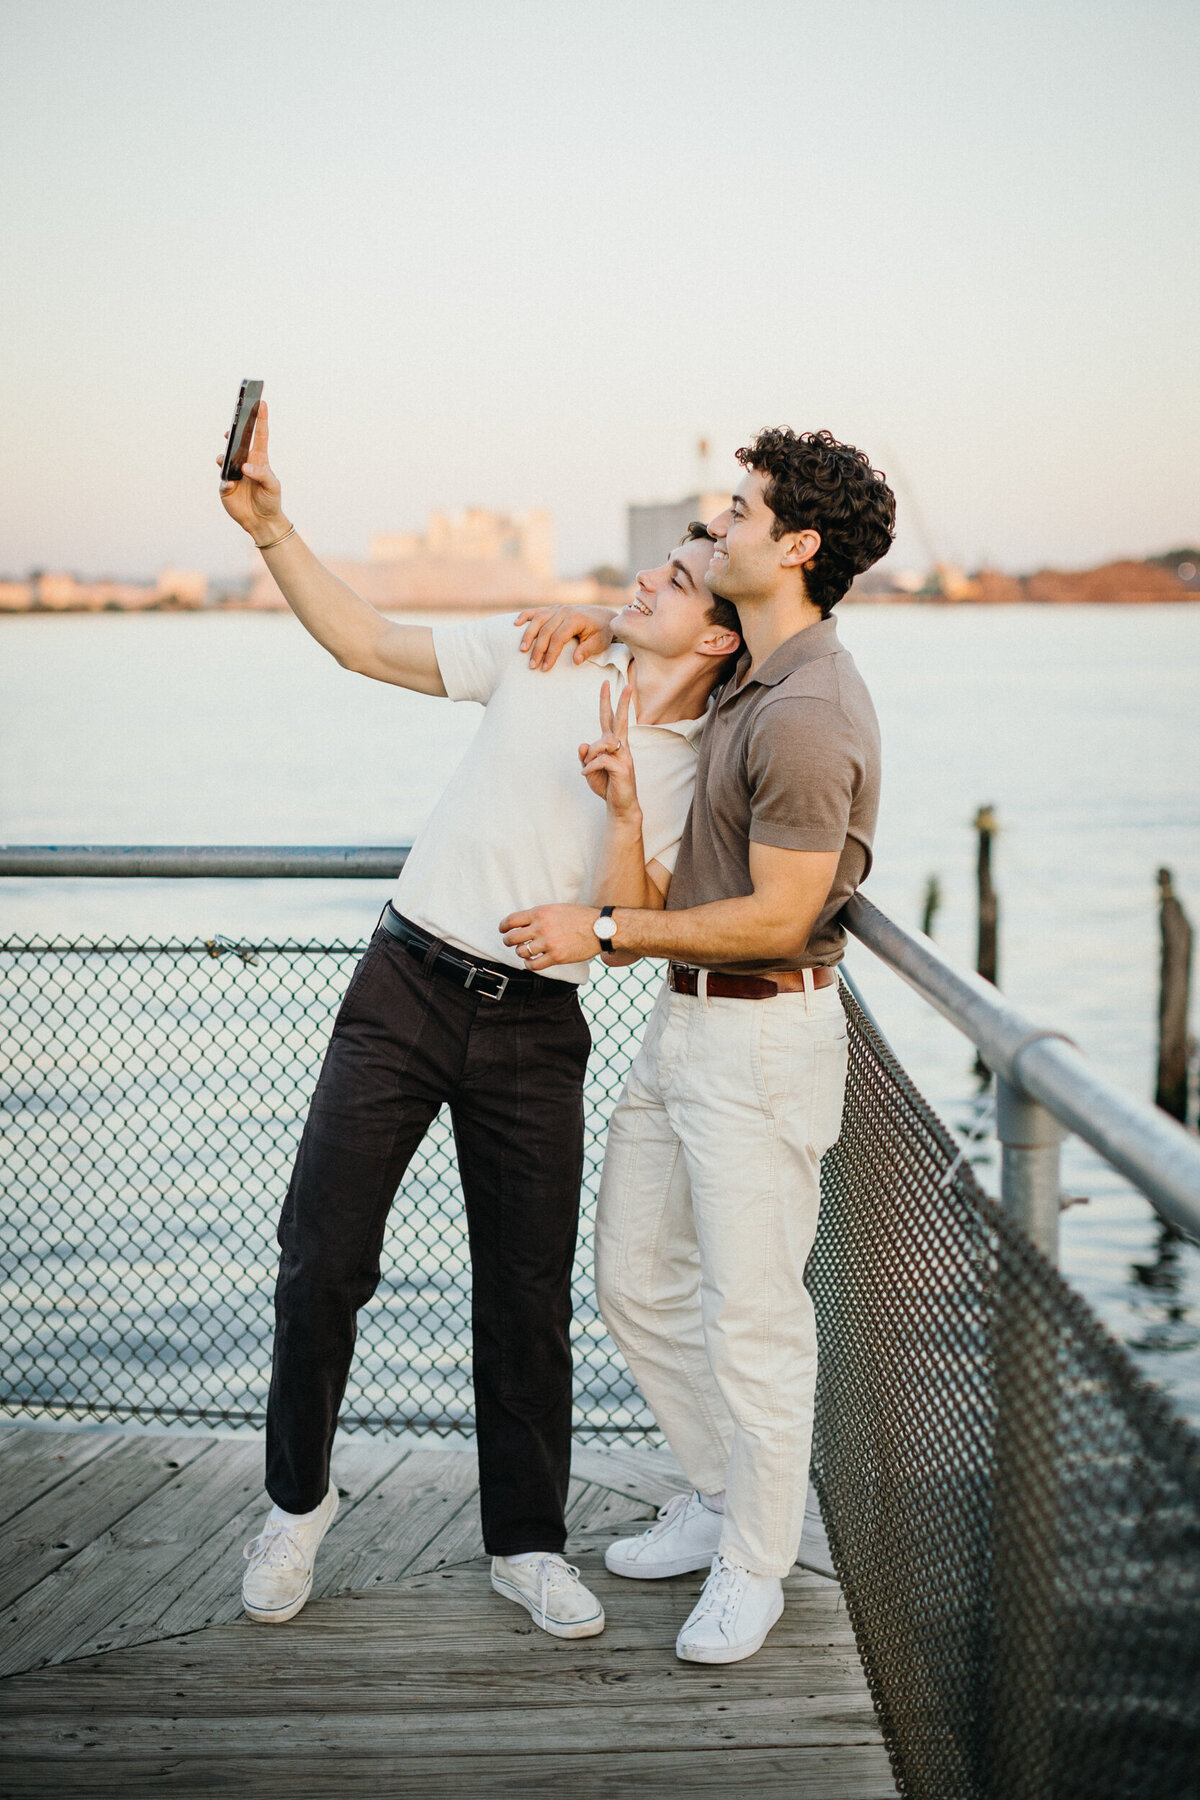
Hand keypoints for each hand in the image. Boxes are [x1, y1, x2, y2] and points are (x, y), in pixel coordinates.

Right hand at [217, 400, 287, 542]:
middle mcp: (244, 462)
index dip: (261, 419)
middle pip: (237, 443)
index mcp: (260, 459)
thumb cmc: (270, 500)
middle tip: (231, 428)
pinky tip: (231, 485)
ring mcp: (233, 473)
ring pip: (224, 458)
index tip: (261, 403)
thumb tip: (245, 466)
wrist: (261, 521)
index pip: (260, 435)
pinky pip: (222, 479)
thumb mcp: (272, 486)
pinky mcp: (225, 486)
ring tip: (227, 460)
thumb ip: (261, 474)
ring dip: (225, 457)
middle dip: (233, 432)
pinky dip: (226, 481)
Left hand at [499, 904, 601, 969]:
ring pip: (521, 952)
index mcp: (540, 913)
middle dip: (508, 941)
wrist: (600, 928)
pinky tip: (532, 962)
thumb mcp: (557, 908)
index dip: (503, 927)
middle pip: (512, 938)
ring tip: (526, 951)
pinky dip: (530, 964)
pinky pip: (534, 965)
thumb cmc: (580, 917)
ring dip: (521, 953)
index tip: (503, 930)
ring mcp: (548, 943)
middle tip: (512, 943)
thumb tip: (524, 923)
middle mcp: (541, 927)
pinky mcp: (556, 957)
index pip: (511, 920)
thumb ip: (540, 915)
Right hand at [514, 604, 616, 669]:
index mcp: (575, 618)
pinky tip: (516, 624)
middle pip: (545, 631)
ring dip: (528, 635)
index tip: (545, 668)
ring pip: (537, 620)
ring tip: (522, 649)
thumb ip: (587, 651)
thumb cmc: (601, 632)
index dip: (551, 653)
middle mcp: (564, 611)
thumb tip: (575, 661)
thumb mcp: (599, 643)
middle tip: (532, 665)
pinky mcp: (552, 608)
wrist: (604, 617)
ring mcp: (557, 608)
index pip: (558, 638)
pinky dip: (525, 616)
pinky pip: (536, 611)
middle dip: (538, 649)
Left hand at [578, 681, 640, 821]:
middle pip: (621, 720)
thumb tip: (582, 744)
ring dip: (590, 756)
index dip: (608, 701)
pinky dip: (588, 768)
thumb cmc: (606, 785)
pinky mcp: (623, 768)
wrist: (619, 805)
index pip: (610, 719)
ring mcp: (624, 756)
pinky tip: (585, 775)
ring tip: (587, 769)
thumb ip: (585, 756)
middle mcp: (621, 747)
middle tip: (628, 686)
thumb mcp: (589, 769)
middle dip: (622, 702)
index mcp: (613, 744)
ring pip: (602, 743)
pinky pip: (599, 760)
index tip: (607, 684)